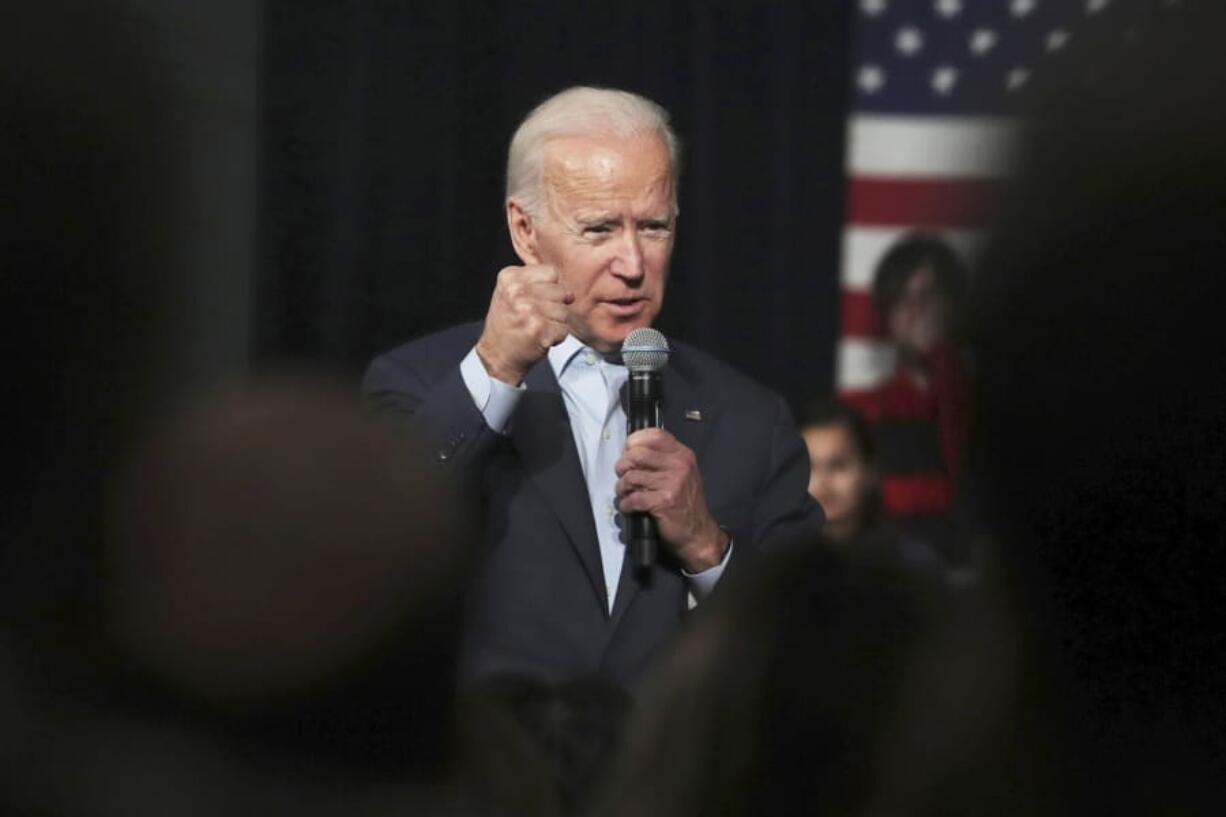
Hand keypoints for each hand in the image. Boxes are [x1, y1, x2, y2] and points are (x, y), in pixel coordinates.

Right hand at [475, 265, 572, 384]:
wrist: (497, 354)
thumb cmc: (508, 322)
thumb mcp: (512, 292)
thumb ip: (538, 283)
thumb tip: (570, 295)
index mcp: (510, 277)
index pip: (551, 273)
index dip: (550, 288)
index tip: (536, 300)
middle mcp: (517, 291)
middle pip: (560, 291)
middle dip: (554, 307)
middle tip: (535, 317)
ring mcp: (528, 310)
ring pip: (564, 311)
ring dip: (555, 323)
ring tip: (537, 327)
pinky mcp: (538, 329)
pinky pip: (563, 329)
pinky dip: (556, 337)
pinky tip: (540, 338)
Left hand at [614, 428, 729, 572]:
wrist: (698, 533)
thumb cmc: (685, 503)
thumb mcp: (680, 474)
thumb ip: (660, 460)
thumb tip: (629, 452)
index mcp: (682, 454)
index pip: (653, 434)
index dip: (633, 442)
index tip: (627, 454)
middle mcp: (679, 465)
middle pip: (636, 454)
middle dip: (622, 466)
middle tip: (622, 476)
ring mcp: (673, 483)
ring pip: (631, 476)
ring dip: (621, 487)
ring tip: (625, 493)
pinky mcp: (665, 502)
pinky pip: (634, 498)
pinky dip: (626, 504)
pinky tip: (629, 507)